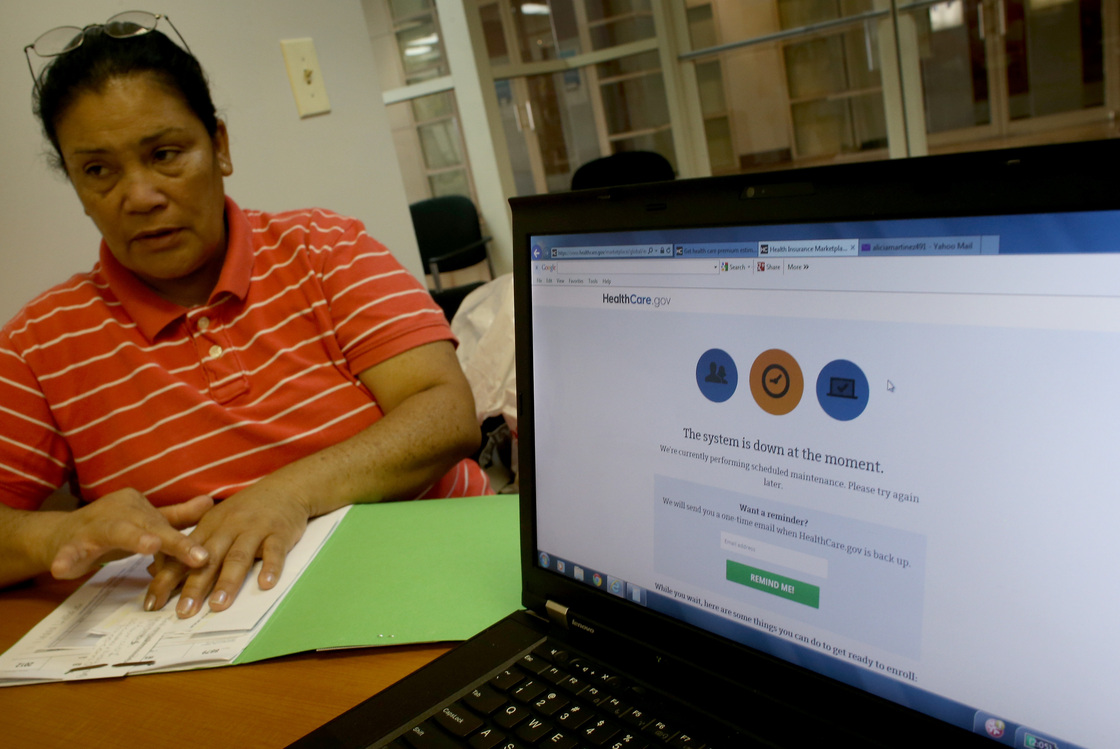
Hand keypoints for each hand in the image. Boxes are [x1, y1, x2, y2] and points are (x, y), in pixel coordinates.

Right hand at [49, 489, 212, 579]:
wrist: (61, 535)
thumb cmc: (112, 529)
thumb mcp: (145, 522)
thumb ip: (176, 516)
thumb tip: (210, 502)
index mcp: (137, 505)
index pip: (164, 525)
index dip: (183, 543)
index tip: (205, 557)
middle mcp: (118, 511)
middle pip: (148, 525)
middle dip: (170, 540)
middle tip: (194, 554)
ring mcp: (92, 526)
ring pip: (115, 531)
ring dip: (133, 538)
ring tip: (150, 546)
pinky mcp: (69, 544)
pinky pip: (69, 550)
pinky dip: (66, 558)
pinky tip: (62, 568)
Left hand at [145, 482, 310, 616]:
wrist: (285, 487)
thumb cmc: (247, 510)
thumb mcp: (215, 522)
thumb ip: (190, 547)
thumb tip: (156, 571)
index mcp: (209, 527)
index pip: (182, 556)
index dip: (166, 580)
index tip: (152, 604)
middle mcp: (228, 528)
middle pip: (208, 560)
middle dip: (194, 586)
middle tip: (183, 612)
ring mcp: (254, 530)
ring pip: (238, 557)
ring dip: (228, 581)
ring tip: (218, 605)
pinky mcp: (279, 532)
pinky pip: (274, 551)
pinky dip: (271, 567)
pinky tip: (265, 584)